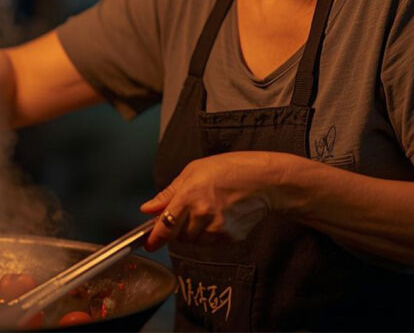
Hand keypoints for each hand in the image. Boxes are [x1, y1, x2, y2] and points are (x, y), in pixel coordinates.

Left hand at [140, 152, 289, 249]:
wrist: (265, 181)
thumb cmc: (230, 169)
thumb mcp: (193, 170)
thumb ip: (169, 193)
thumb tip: (148, 208)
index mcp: (189, 195)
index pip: (165, 226)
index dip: (155, 238)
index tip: (149, 243)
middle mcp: (202, 214)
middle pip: (178, 236)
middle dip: (177, 228)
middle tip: (187, 212)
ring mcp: (217, 228)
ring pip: (194, 241)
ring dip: (193, 232)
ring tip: (207, 210)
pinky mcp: (230, 238)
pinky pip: (211, 243)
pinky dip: (210, 234)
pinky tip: (220, 217)